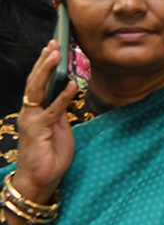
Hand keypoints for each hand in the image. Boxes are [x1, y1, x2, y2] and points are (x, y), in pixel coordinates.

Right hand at [13, 41, 77, 205]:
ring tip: (56, 54)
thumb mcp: (59, 128)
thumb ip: (60, 111)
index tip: (52, 47)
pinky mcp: (39, 130)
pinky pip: (53, 110)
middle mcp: (29, 113)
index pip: (38, 83)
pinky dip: (64, 96)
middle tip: (53, 43)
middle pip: (35, 82)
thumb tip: (66, 93)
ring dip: (47, 71)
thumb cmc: (50, 155)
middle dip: (44, 61)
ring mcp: (32, 120)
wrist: (40, 181)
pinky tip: (73, 84)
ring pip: (38, 90)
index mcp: (34, 111)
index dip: (44, 65)